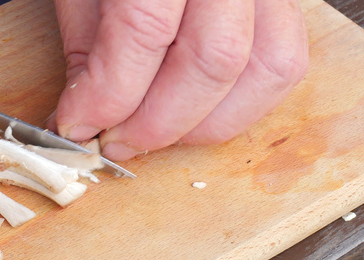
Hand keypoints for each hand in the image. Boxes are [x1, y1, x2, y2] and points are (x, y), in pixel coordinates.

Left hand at [47, 0, 308, 160]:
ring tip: (158, 131)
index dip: (109, 94)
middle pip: (215, 58)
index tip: (79, 126)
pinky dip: (242, 106)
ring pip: (267, 69)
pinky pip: (284, 65)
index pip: (145, 29)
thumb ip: (91, 52)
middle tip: (119, 141)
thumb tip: (87, 120)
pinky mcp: (283, 3)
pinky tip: (198, 112)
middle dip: (159, 122)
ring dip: (206, 123)